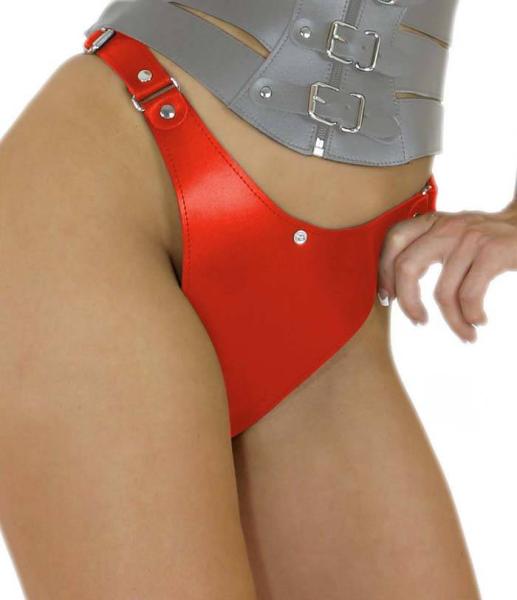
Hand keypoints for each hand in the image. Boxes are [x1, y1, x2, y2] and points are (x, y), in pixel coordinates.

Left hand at [377, 203, 516, 342]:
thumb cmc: (492, 238)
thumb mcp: (456, 234)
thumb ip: (429, 248)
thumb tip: (397, 285)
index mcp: (434, 221)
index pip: (394, 239)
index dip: (383, 272)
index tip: (389, 298)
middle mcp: (448, 226)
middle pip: (406, 266)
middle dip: (407, 302)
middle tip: (418, 321)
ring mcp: (470, 238)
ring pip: (442, 292)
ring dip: (453, 322)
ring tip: (465, 333)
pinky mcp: (492, 251)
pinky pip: (468, 296)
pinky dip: (471, 316)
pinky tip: (479, 321)